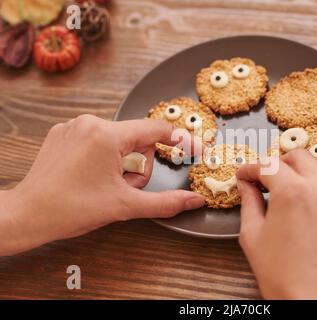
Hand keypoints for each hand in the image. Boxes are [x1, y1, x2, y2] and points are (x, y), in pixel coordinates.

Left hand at [0, 115, 204, 255]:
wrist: (29, 215)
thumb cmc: (71, 209)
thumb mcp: (125, 206)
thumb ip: (165, 202)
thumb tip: (194, 200)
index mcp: (106, 136)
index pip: (155, 129)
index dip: (179, 140)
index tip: (194, 149)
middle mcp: (89, 123)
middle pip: (136, 139)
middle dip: (138, 164)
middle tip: (124, 186)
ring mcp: (73, 126)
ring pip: (117, 140)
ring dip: (121, 163)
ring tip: (105, 184)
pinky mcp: (63, 133)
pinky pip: (97, 140)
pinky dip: (103, 157)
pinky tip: (90, 176)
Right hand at [236, 149, 316, 298]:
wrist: (312, 300)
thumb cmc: (282, 275)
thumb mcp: (252, 236)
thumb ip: (249, 203)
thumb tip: (246, 185)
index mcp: (290, 193)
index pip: (268, 165)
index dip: (252, 168)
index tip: (247, 175)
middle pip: (301, 156)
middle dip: (281, 162)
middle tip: (273, 176)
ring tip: (311, 173)